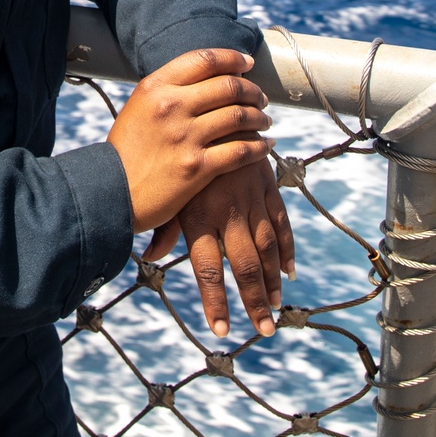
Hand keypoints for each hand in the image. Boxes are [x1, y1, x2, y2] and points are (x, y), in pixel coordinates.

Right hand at [106, 49, 273, 233]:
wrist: (112, 190)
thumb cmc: (128, 149)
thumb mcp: (139, 107)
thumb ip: (168, 90)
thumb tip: (207, 77)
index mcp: (155, 86)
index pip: (203, 59)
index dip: (232, 58)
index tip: (247, 64)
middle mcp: (171, 106)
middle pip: (228, 86)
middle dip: (252, 91)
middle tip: (260, 98)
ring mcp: (185, 137)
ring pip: (239, 116)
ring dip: (259, 117)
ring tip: (264, 121)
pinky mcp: (197, 167)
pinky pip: (241, 151)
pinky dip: (259, 147)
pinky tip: (265, 146)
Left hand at [143, 160, 294, 338]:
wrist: (208, 106)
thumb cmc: (177, 148)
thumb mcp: (168, 185)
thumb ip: (163, 224)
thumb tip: (147, 256)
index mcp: (198, 212)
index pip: (207, 267)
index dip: (215, 301)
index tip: (222, 330)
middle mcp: (226, 208)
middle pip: (244, 264)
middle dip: (253, 301)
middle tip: (263, 330)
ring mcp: (250, 197)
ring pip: (266, 247)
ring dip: (272, 280)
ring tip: (274, 307)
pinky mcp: (266, 183)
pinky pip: (280, 221)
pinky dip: (287, 248)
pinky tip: (289, 270)